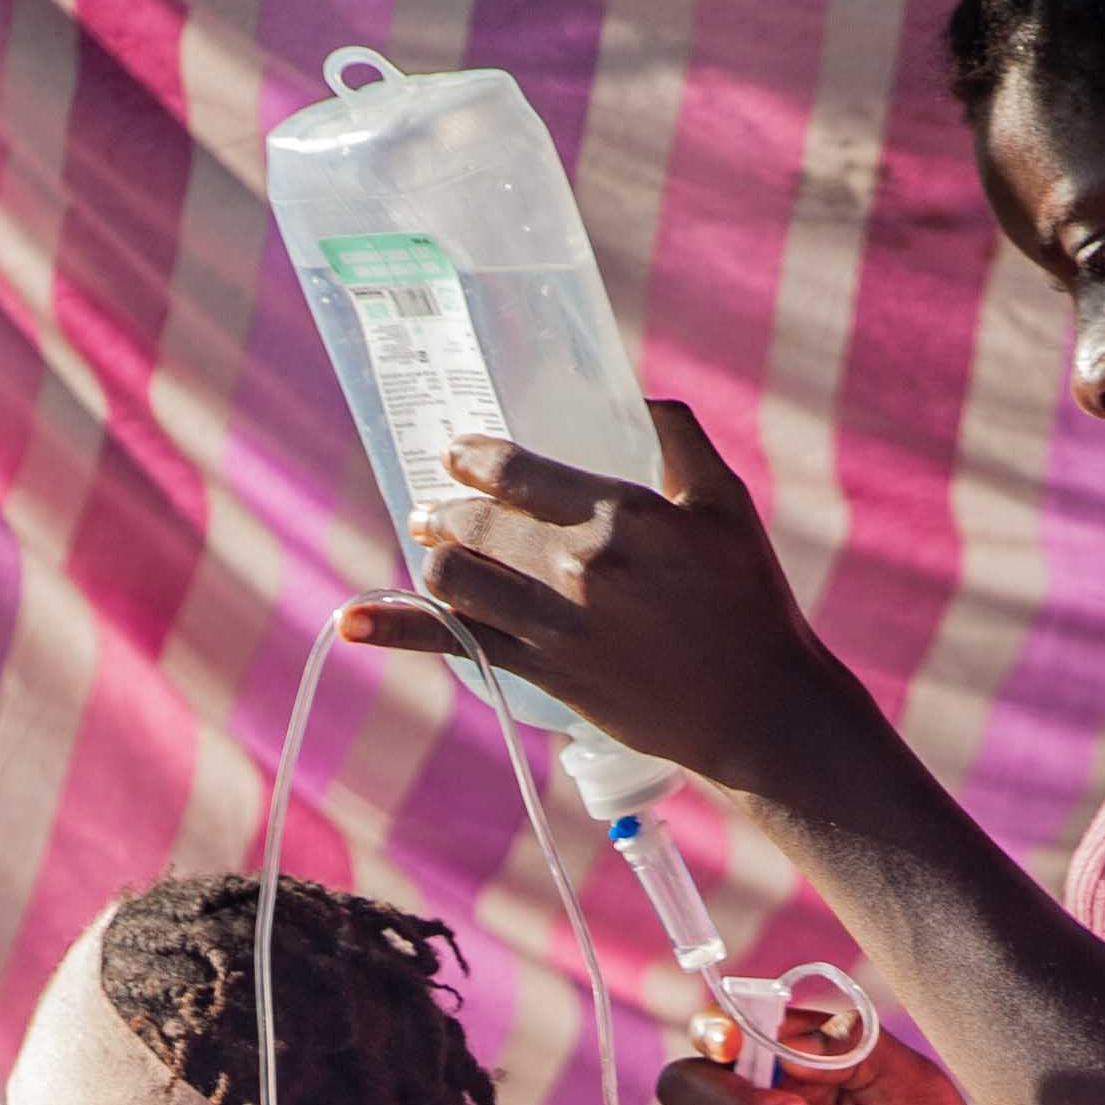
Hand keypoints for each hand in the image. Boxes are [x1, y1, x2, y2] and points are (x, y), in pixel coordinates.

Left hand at [332, 403, 875, 800]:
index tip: (457, 451)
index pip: (516, 470)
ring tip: (430, 546)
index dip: (474, 456)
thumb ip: (677, 436)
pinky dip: (395, 628)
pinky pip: (453, 644)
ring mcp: (552, 623)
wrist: (755, 708)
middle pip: (476, 523)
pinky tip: (349, 619)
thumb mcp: (725, 502)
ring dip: (433, 556)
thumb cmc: (748, 601)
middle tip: (436, 504)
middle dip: (446, 508)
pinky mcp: (542, 672)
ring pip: (455, 578)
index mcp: (618, 513)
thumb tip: (632, 396)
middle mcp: (575, 566)